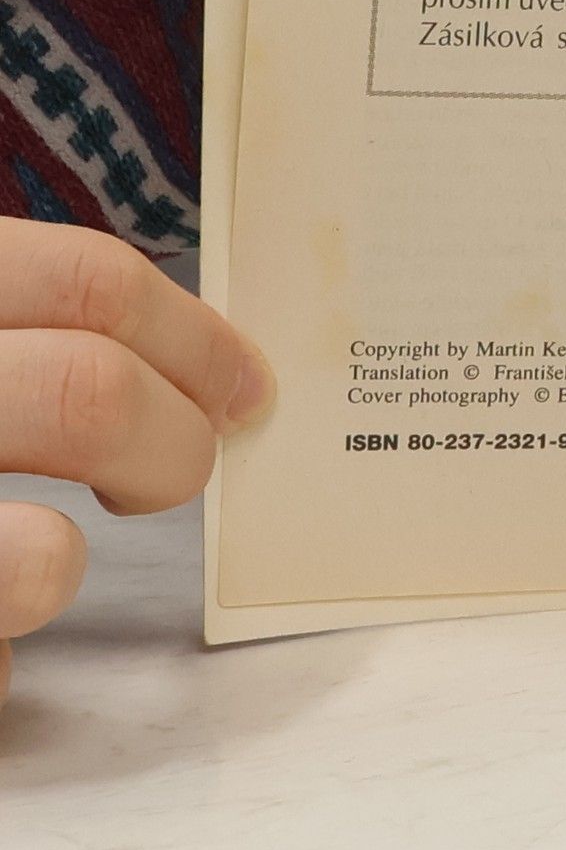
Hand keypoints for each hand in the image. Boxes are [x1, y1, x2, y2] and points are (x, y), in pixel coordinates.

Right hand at [0, 221, 273, 711]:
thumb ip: (34, 337)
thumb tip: (209, 374)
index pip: (82, 282)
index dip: (191, 337)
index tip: (248, 389)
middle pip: (89, 395)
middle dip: (172, 448)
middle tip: (175, 475)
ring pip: (41, 558)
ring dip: (60, 567)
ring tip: (36, 558)